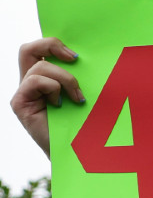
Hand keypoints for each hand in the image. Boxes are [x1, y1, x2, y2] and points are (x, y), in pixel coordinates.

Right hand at [13, 38, 83, 153]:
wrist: (79, 154)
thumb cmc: (88, 126)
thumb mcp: (87, 94)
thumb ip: (81, 77)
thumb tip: (88, 58)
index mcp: (46, 78)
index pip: (41, 50)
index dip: (55, 44)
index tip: (78, 55)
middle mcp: (31, 84)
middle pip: (28, 49)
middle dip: (51, 45)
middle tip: (74, 58)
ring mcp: (24, 94)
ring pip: (39, 66)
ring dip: (64, 78)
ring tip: (78, 98)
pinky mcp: (19, 103)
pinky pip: (34, 81)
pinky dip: (53, 88)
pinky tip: (61, 104)